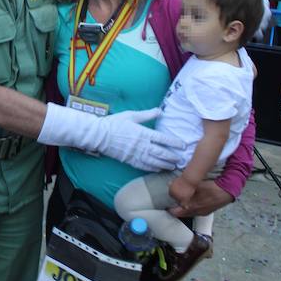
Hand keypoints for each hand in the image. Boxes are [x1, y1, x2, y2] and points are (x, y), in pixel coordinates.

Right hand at [38, 105, 185, 171]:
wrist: (98, 135)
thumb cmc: (114, 123)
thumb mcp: (131, 115)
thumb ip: (147, 115)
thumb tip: (160, 110)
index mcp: (143, 133)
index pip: (163, 139)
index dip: (174, 142)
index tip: (182, 145)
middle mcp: (141, 145)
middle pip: (161, 153)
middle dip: (172, 157)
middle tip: (181, 160)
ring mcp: (135, 154)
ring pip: (154, 162)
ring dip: (165, 164)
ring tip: (173, 166)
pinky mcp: (129, 160)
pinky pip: (144, 166)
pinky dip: (152, 169)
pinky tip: (158, 169)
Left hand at [168, 180, 233, 216]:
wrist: (227, 191)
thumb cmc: (211, 187)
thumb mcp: (195, 185)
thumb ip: (182, 185)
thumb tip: (169, 184)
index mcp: (191, 207)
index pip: (175, 212)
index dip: (169, 208)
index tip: (164, 204)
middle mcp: (196, 213)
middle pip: (181, 214)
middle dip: (176, 209)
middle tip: (171, 202)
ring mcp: (202, 213)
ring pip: (189, 212)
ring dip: (184, 208)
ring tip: (180, 201)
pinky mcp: (208, 211)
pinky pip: (196, 211)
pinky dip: (191, 207)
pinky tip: (191, 201)